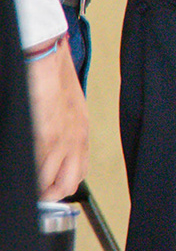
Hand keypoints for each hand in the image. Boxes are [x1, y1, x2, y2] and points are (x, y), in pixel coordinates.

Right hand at [25, 44, 85, 201]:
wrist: (47, 55)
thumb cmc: (53, 76)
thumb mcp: (68, 107)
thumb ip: (63, 130)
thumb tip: (49, 146)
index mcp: (80, 133)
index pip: (76, 173)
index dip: (59, 186)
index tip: (45, 190)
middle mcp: (75, 140)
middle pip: (66, 185)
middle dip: (48, 195)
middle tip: (33, 194)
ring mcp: (60, 140)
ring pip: (49, 182)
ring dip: (34, 187)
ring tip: (22, 183)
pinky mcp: (44, 135)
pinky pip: (36, 168)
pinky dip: (26, 173)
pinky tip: (18, 168)